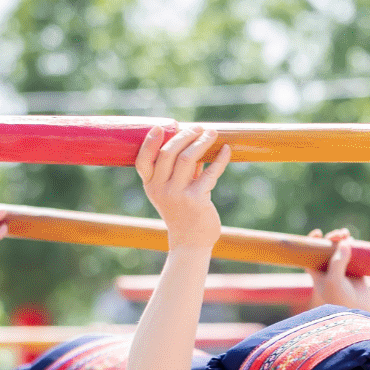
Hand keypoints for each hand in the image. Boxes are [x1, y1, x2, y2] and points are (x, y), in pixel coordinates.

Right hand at [136, 125, 229, 250]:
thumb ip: (180, 170)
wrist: (191, 242)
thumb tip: (195, 143)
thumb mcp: (173, 192)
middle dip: (184, 136)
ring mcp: (178, 195)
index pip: (143, 161)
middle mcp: (161, 189)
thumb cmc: (182, 213)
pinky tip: (226, 150)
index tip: (161, 127)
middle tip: (198, 128)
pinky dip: (220, 159)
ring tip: (212, 133)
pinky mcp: (197, 200)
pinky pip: (210, 173)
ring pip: (187, 158)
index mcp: (151, 186)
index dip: (150, 142)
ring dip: (201, 142)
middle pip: (169, 153)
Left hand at [306, 229, 369, 312]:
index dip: (312, 241)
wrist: (357, 315)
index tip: (318, 233)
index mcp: (317, 272)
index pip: (310, 253)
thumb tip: (346, 242)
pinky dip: (355, 248)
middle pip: (327, 248)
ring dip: (343, 241)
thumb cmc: (339, 300)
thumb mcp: (333, 280)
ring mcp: (343, 271)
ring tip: (347, 235)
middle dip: (332, 239)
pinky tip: (355, 243)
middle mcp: (328, 270)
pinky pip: (354, 256)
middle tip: (340, 235)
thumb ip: (338, 261)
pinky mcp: (356, 273)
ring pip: (341, 251)